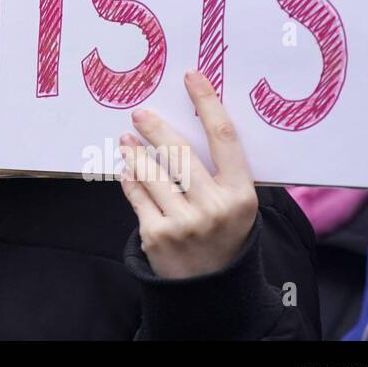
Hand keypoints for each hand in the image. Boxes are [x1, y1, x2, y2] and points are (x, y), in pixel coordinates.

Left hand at [118, 70, 258, 279]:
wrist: (212, 290)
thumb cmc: (224, 235)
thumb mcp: (238, 206)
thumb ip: (222, 171)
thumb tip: (196, 119)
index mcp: (242, 195)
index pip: (224, 137)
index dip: (207, 102)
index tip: (191, 76)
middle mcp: (214, 207)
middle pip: (179, 152)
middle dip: (155, 128)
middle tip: (140, 113)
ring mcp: (183, 223)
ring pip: (151, 171)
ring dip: (135, 152)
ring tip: (127, 141)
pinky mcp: (156, 235)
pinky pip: (136, 194)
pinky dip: (129, 178)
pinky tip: (126, 168)